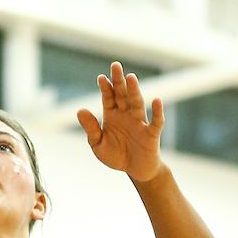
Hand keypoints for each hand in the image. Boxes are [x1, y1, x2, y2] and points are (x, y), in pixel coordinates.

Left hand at [77, 62, 163, 181]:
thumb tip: (80, 110)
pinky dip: (157, 111)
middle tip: (115, 65)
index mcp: (112, 115)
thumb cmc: (116, 155)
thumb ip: (91, 128)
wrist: (135, 171)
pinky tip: (156, 100)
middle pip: (122, 95)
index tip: (101, 78)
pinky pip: (155, 121)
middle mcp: (126, 114)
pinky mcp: (151, 134)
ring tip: (130, 77)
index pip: (108, 97)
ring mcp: (139, 122)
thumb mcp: (98, 144)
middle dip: (119, 81)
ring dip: (134, 91)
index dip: (105, 88)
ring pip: (137, 103)